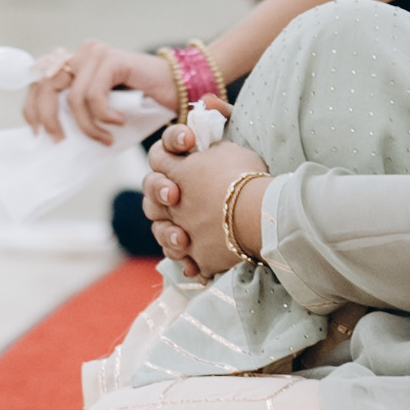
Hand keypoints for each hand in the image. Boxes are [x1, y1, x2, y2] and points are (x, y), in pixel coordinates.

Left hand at [27, 43, 189, 143]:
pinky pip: (94, 96)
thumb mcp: (100, 111)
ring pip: (73, 97)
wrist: (179, 90)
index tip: (37, 133)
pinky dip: (104, 116)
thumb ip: (78, 114)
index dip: (31, 108)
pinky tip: (119, 122)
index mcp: (74, 63)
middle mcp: (81, 53)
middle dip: (49, 118)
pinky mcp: (112, 59)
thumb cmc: (141, 104)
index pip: (38, 82)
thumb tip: (53, 137)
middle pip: (46, 86)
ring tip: (105, 139)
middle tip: (61, 140)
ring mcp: (96, 53)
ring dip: (88, 126)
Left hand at [150, 138, 270, 279]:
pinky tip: (197, 263)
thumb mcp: (228, 151)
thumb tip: (208, 152)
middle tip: (176, 195)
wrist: (259, 215)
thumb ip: (210, 152)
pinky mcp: (198, 256)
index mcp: (177, 171)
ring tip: (185, 235)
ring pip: (162, 233)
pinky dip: (190, 262)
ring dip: (170, 234)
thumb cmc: (245, 177)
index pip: (158, 156)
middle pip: (151, 200)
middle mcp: (172, 204)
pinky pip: (185, 260)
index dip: (169, 151)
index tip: (189, 145)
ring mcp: (183, 231)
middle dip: (160, 197)